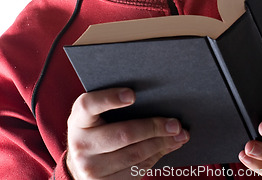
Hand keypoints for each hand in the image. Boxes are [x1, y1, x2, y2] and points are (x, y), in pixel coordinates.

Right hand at [66, 88, 188, 178]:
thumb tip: (156, 99)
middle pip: (123, 134)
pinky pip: (136, 170)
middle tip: (175, 124)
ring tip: (179, 136)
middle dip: (154, 128)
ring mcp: (90, 169)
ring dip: (161, 144)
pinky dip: (155, 158)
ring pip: (134, 154)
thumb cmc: (95, 131)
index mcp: (78, 119)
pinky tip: (166, 148)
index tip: (133, 95)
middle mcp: (80, 144)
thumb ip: (112, 105)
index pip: (89, 105)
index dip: (110, 98)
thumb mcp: (94, 116)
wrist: (78, 166)